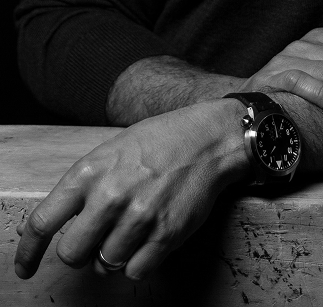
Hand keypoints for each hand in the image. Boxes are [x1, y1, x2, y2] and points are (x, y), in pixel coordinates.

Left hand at [14, 100, 247, 281]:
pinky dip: (138, 262)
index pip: (43, 222)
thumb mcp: (111, 150)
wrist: (209, 138)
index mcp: (90, 171)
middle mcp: (110, 195)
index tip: (25, 268)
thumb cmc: (159, 141)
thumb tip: (61, 224)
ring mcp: (139, 217)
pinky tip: (149, 237)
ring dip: (114, 254)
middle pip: (71, 254)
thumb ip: (85, 186)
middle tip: (97, 238)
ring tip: (132, 228)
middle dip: (81, 251)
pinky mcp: (166, 235)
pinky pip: (135, 271)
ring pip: (105, 265)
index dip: (28, 252)